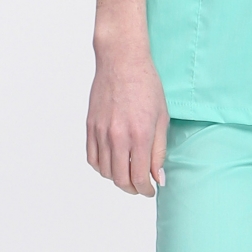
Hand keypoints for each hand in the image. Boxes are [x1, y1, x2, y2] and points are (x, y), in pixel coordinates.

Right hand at [86, 38, 168, 195]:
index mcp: (139, 135)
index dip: (146, 189)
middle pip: (120, 179)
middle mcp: (118, 136)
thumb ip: (159, 151)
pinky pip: (91, 158)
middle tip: (140, 187)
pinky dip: (101, 168)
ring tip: (128, 175)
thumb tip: (158, 177)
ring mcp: (101, 132)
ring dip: (117, 179)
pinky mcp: (90, 126)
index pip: (140, 177)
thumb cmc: (146, 85)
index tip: (151, 190)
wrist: (122, 62)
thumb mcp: (162, 118)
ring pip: (105, 171)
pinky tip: (112, 164)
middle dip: (132, 189)